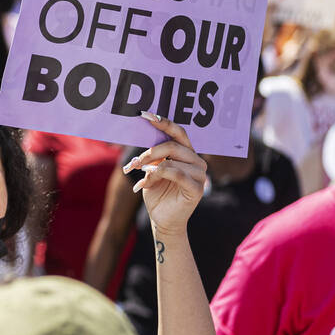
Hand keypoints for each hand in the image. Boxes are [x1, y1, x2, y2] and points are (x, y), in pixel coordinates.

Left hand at [122, 113, 206, 237]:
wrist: (162, 220)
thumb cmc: (158, 193)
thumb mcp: (152, 170)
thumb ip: (153, 156)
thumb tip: (143, 142)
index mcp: (187, 154)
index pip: (178, 133)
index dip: (163, 122)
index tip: (145, 114)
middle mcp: (197, 161)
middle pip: (172, 145)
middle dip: (150, 152)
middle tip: (135, 163)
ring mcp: (200, 174)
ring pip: (171, 160)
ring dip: (150, 167)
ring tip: (140, 177)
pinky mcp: (197, 188)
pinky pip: (175, 173)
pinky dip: (156, 176)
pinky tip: (146, 183)